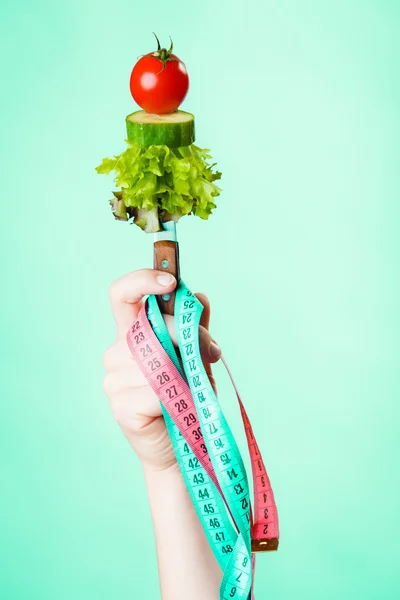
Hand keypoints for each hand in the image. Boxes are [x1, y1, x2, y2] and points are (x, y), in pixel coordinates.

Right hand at [102, 269, 221, 471]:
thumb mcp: (197, 357)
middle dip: (184, 333)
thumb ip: (195, 329)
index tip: (170, 281)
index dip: (141, 280)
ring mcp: (114, 380)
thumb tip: (200, 296)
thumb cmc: (189, 397)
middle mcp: (116, 353)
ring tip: (195, 388)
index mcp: (132, 334)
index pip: (121, 295)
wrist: (186, 444)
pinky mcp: (120, 405)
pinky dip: (176, 397)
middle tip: (212, 350)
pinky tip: (176, 409)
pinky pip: (155, 390)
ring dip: (185, 370)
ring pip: (156, 359)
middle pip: (148, 324)